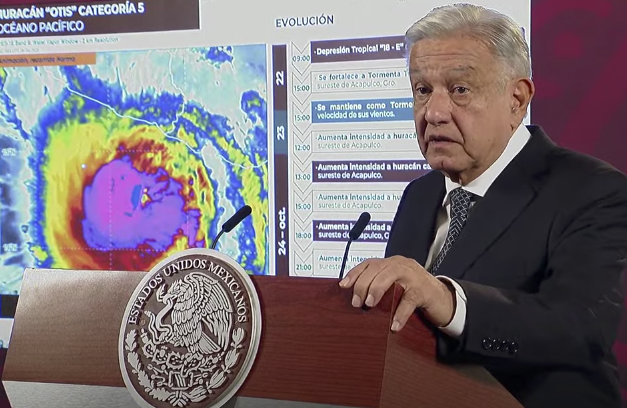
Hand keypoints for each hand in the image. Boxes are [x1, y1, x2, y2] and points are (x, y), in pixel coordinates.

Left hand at [339, 255, 455, 331]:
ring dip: (377, 289)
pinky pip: (409, 300)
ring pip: (390, 276)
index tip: (343, 286)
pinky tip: (393, 325)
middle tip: (357, 302)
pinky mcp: (424, 290)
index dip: (355, 273)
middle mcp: (401, 265)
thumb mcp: (396, 287)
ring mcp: (413, 275)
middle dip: (363, 284)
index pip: (370, 263)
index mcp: (392, 263)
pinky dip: (399, 313)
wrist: (444, 300)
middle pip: (377, 269)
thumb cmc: (415, 293)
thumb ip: (380, 287)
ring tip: (369, 305)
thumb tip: (356, 300)